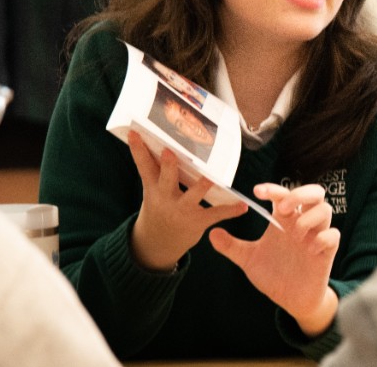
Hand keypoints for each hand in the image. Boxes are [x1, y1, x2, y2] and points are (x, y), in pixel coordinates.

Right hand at [128, 130, 246, 270]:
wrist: (158, 243)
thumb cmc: (158, 206)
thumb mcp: (151, 190)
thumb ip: (156, 169)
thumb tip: (158, 139)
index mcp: (153, 187)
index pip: (144, 166)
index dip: (138, 150)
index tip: (134, 132)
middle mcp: (165, 198)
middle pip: (167, 178)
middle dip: (168, 166)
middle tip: (169, 152)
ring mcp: (181, 210)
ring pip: (192, 196)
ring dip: (201, 186)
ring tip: (210, 177)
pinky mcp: (197, 221)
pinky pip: (215, 214)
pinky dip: (230, 211)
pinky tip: (243, 207)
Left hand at [209, 183, 341, 336]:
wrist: (291, 300)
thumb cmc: (274, 274)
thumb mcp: (249, 260)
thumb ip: (232, 246)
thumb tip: (211, 234)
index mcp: (284, 221)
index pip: (283, 194)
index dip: (272, 189)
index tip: (256, 192)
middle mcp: (302, 224)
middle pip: (314, 193)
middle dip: (300, 193)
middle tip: (283, 208)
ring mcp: (316, 236)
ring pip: (326, 210)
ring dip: (309, 218)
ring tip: (295, 235)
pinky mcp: (327, 252)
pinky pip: (333, 235)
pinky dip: (322, 238)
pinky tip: (309, 250)